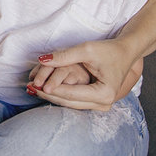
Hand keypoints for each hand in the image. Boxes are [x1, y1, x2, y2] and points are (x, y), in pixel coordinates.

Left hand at [28, 40, 143, 111]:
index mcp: (104, 93)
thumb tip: (42, 60)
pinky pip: (74, 102)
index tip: (35, 85)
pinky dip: (60, 96)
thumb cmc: (109, 50)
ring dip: (52, 97)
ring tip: (33, 90)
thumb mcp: (87, 50)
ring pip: (70, 104)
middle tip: (29, 88)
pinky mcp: (96, 103)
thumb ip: (64, 56)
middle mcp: (104, 103)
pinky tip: (44, 90)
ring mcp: (101, 105)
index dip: (53, 89)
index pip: (71, 93)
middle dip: (48, 95)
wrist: (126, 53)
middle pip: (69, 102)